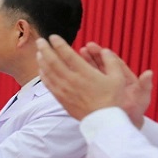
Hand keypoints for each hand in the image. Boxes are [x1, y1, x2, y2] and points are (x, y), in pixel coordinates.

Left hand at [36, 35, 152, 126]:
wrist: (103, 120)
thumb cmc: (113, 99)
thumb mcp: (118, 78)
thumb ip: (111, 61)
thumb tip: (104, 50)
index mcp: (85, 73)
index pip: (67, 54)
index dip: (59, 44)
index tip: (53, 37)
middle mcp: (71, 80)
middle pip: (53, 61)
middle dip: (45, 49)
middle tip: (40, 41)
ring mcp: (64, 90)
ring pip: (48, 73)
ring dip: (42, 61)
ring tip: (39, 53)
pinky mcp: (61, 98)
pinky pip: (48, 85)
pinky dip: (43, 75)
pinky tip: (41, 70)